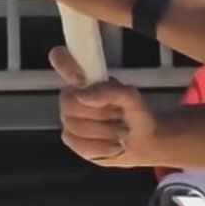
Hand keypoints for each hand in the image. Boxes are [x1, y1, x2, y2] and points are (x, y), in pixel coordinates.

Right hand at [55, 59, 169, 167]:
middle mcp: (73, 95)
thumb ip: (110, 91)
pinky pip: (77, 144)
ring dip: (104, 131)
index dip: (65, 64)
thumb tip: (83, 95)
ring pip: (73, 126)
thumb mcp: (132, 98)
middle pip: (67, 102)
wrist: (143, 141)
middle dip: (99, 112)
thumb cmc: (136, 114)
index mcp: (86, 77)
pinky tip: (113, 144)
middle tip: (118, 115)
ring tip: (119, 130)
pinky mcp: (72, 139)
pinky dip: (101, 146)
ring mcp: (69, 118)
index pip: (61, 58)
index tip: (81, 80)